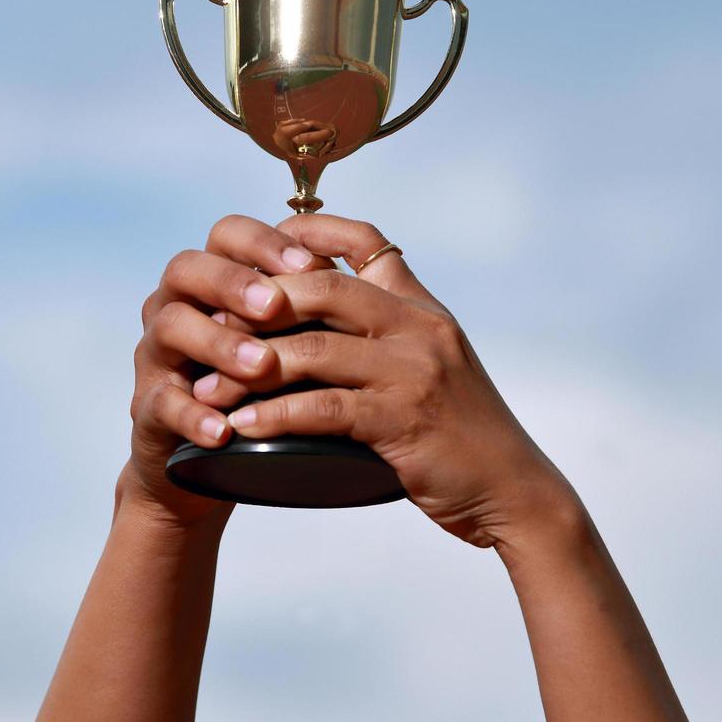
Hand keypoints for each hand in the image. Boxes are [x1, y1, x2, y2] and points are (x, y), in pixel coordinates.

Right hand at [124, 215, 331, 526]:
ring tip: (260, 366)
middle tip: (273, 305)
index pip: (228, 235)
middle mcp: (180, 305)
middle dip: (234, 282)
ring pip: (171, 326)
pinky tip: (224, 428)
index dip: (264, 242)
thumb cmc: (267, 388)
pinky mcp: (149, 407)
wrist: (219, 464)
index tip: (308, 264)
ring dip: (218, 343)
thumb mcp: (294, 340)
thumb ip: (317, 302)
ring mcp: (158, 354)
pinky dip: (193, 414)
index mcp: (216, 280)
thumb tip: (375, 263)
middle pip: (188, 267)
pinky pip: (161, 401)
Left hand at [192, 214, 576, 547]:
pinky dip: (273, 415)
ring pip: (311, 348)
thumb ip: (393, 338)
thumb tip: (327, 325)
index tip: (259, 243)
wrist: (514, 490)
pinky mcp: (402, 419)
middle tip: (210, 329)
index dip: (309, 231)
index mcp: (422, 308)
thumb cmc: (464, 435)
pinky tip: (242, 426)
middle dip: (256, 304)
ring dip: (248, 369)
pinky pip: (321, 409)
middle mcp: (418, 327)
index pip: (367, 241)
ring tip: (206, 391)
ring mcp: (412, 371)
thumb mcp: (436, 365)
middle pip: (321, 286)